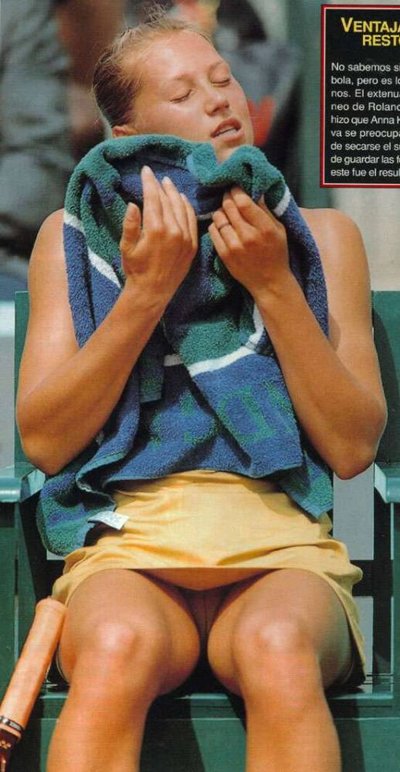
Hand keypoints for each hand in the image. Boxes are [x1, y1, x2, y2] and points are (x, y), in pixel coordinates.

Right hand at [120, 166, 197, 303]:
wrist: (153, 292)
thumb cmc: (136, 269)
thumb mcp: (127, 247)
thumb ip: (130, 224)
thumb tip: (133, 204)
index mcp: (156, 229)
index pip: (153, 198)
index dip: (149, 183)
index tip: (146, 171)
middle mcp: (174, 230)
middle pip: (168, 200)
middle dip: (160, 186)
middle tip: (155, 176)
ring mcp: (186, 237)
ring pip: (182, 207)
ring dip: (174, 193)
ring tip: (168, 184)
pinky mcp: (192, 245)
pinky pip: (192, 220)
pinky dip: (187, 207)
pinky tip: (182, 200)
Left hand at [208, 187, 289, 299]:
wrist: (269, 282)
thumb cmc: (277, 254)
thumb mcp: (279, 230)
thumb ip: (266, 210)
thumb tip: (253, 191)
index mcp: (264, 228)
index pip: (243, 201)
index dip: (236, 191)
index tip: (236, 188)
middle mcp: (248, 236)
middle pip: (228, 206)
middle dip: (227, 198)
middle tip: (229, 196)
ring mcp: (234, 246)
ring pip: (218, 217)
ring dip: (221, 211)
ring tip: (227, 213)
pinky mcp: (224, 254)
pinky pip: (213, 230)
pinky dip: (216, 225)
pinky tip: (223, 226)